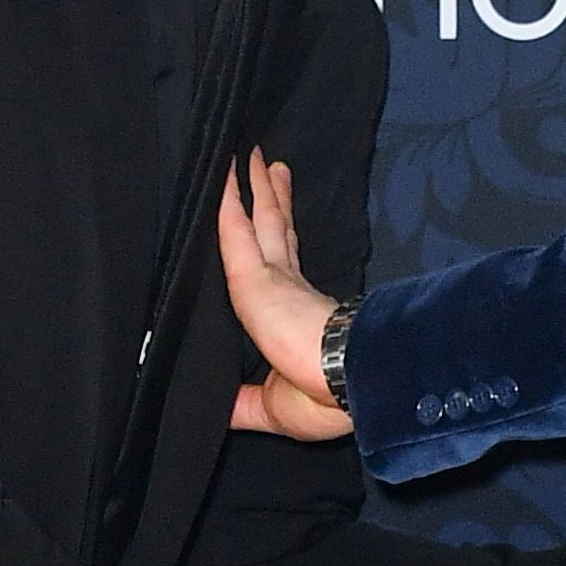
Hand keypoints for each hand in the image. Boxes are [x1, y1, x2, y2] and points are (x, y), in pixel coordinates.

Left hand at [221, 155, 353, 441]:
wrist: (347, 387)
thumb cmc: (321, 401)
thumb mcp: (268, 409)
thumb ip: (243, 402)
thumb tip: (218, 409)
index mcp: (292, 321)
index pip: (280, 271)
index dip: (276, 244)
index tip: (270, 221)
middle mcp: (286, 293)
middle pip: (275, 236)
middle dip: (273, 204)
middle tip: (269, 170)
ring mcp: (274, 281)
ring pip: (260, 224)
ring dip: (256, 189)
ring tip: (251, 156)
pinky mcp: (258, 277)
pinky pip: (234, 231)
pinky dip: (228, 201)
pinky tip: (222, 174)